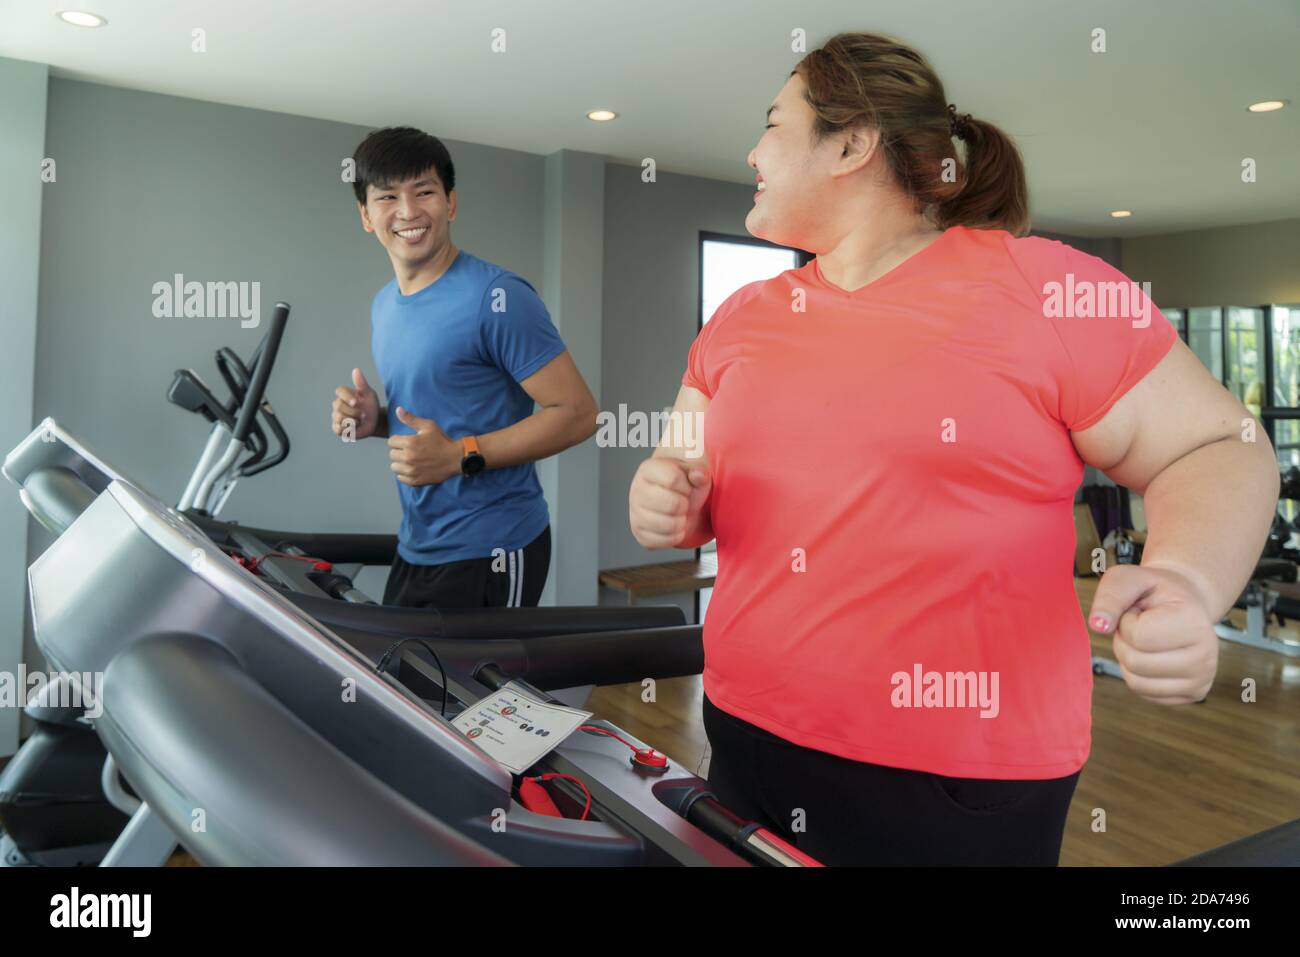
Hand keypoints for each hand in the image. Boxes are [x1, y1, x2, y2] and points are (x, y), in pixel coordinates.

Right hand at [332, 368, 381, 439]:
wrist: (374, 422)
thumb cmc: (371, 406)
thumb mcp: (369, 394)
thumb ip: (361, 383)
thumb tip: (356, 370)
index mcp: (344, 394)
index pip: (339, 391)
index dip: (347, 397)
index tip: (356, 403)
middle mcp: (337, 404)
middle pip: (339, 406)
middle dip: (353, 412)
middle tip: (363, 415)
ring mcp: (336, 416)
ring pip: (338, 418)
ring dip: (353, 420)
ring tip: (360, 421)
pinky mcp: (337, 428)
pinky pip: (338, 429)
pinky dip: (347, 429)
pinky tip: (355, 427)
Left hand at [387, 406, 459, 485]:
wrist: (455, 459)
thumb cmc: (442, 441)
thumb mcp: (428, 426)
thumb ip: (411, 419)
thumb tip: (398, 409)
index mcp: (410, 443)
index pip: (391, 442)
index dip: (398, 440)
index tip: (407, 442)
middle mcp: (408, 457)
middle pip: (392, 454)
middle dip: (399, 451)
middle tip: (410, 451)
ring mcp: (411, 470)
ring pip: (394, 467)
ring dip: (400, 463)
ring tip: (411, 460)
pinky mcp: (415, 480)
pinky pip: (400, 478)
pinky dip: (404, 474)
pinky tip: (413, 468)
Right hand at [629, 456, 710, 548]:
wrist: (677, 501)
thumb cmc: (684, 483)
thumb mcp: (695, 469)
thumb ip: (699, 467)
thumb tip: (698, 474)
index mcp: (648, 469)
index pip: (672, 478)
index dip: (687, 485)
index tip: (686, 486)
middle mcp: (637, 490)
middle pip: (672, 504)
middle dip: (685, 505)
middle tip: (683, 501)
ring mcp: (635, 513)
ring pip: (669, 525)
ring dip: (682, 522)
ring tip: (679, 513)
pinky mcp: (639, 533)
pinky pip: (665, 540)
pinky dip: (676, 536)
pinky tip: (674, 525)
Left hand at [1087, 563, 1219, 704]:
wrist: (1184, 604)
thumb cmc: (1154, 591)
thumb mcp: (1129, 579)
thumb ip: (1110, 596)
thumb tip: (1098, 627)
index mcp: (1195, 624)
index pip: (1138, 636)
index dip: (1126, 622)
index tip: (1139, 611)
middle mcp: (1205, 657)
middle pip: (1135, 662)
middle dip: (1124, 641)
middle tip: (1140, 625)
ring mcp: (1201, 680)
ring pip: (1136, 682)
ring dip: (1128, 658)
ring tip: (1146, 639)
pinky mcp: (1192, 695)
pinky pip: (1143, 692)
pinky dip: (1137, 674)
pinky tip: (1152, 655)